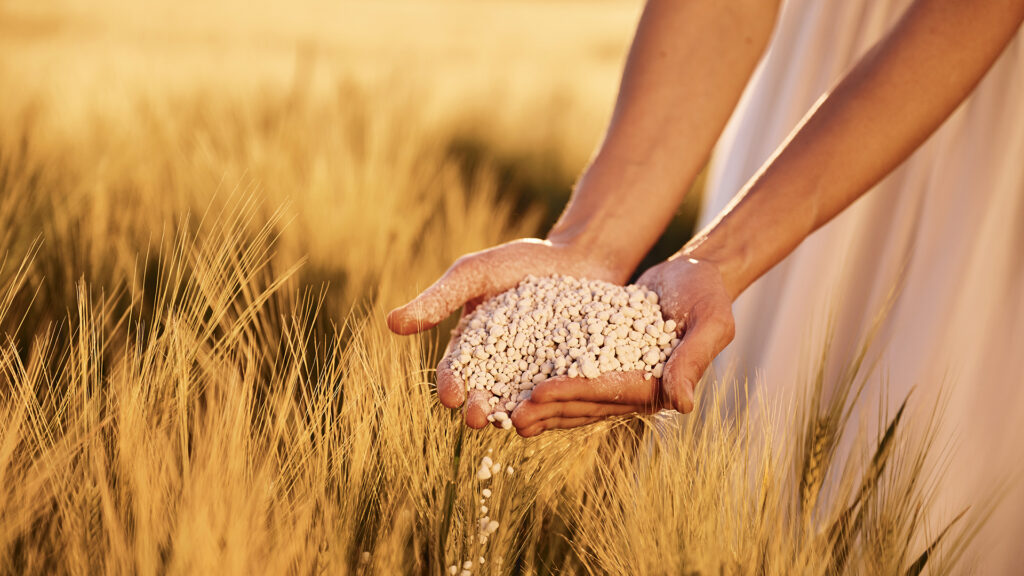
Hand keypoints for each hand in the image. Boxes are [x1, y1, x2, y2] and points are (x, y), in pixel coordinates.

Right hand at [386, 238, 626, 427]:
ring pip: (518, 401)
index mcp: (471, 347)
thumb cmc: (519, 261)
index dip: (450, 385)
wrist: (577, 255)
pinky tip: (550, 406)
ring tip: (511, 420)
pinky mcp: (566, 375)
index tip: (451, 396)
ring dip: (511, 414)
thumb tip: (390, 324)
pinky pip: (556, 393)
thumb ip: (438, 300)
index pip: (454, 373)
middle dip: (478, 408)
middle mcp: (500, 367)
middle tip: (477, 417)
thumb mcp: (474, 274)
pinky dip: (550, 403)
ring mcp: (533, 374)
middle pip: (484, 394)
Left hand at [509, 257, 734, 436]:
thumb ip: (694, 360)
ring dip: (542, 405)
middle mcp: (636, 387)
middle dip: (548, 410)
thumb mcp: (710, 321)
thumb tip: (684, 405)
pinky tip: (515, 381)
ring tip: (504, 412)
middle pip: (585, 402)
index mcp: (659, 384)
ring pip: (574, 395)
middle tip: (509, 418)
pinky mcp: (605, 358)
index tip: (539, 395)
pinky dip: (546, 378)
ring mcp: (618, 375)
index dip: (573, 394)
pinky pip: (572, 371)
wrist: (698, 273)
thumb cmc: (709, 293)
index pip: (609, 392)